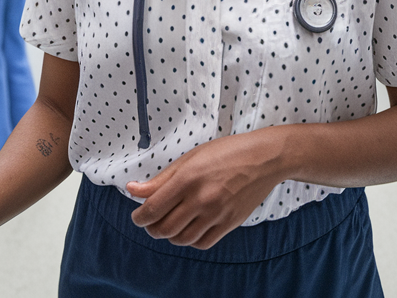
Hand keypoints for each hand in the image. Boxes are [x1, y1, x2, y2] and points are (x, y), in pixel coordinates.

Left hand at [125, 128, 285, 249]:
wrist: (263, 158)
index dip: (139, 217)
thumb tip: (133, 190)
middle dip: (152, 228)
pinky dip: (191, 240)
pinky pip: (202, 242)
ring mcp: (217, 213)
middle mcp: (201, 199)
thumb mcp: (189, 158)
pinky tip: (190, 228)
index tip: (137, 216)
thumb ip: (160, 179)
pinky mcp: (229, 223)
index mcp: (187, 179)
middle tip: (151, 221)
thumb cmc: (226, 153)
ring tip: (171, 223)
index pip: (153, 209)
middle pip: (164, 228)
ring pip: (182, 239)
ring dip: (170, 235)